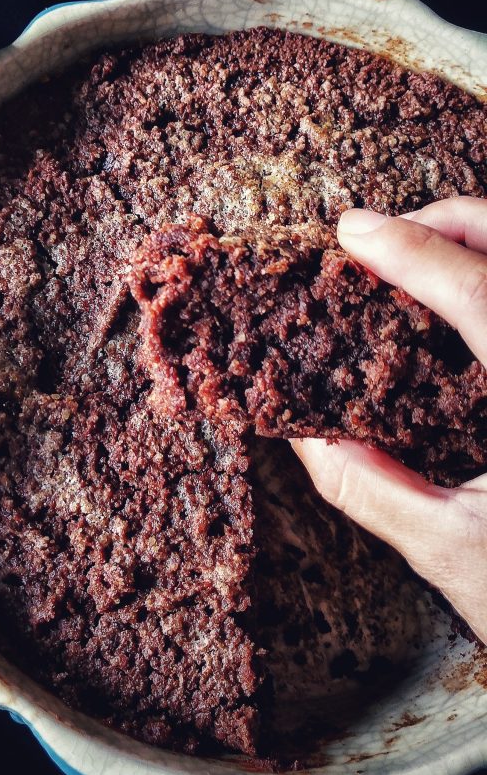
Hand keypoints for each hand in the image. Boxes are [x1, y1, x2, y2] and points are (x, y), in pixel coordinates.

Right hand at [292, 198, 486, 643]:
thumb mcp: (450, 552)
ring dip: (472, 243)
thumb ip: (370, 486)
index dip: (409, 253)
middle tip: (382, 237)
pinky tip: (459, 304)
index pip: (480, 294)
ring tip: (416, 260)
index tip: (350, 234)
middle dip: (448, 222)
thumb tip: (305, 434)